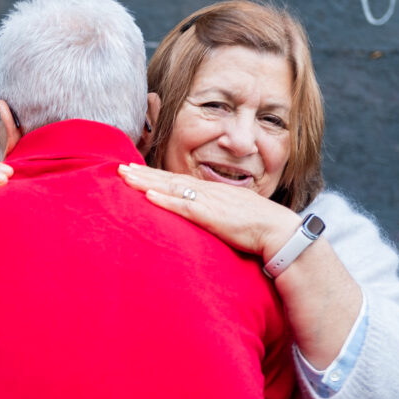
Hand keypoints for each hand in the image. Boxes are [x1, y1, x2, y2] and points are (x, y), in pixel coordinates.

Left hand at [117, 162, 300, 259]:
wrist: (279, 231)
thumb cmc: (257, 228)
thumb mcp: (230, 215)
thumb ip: (212, 213)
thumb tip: (200, 217)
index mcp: (211, 192)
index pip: (177, 180)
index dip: (154, 175)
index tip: (134, 170)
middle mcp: (207, 192)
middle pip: (168, 179)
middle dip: (142, 173)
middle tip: (119, 167)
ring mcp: (208, 202)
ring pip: (171, 188)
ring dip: (146, 182)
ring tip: (125, 176)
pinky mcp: (211, 216)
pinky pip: (184, 207)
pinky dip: (165, 201)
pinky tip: (149, 196)